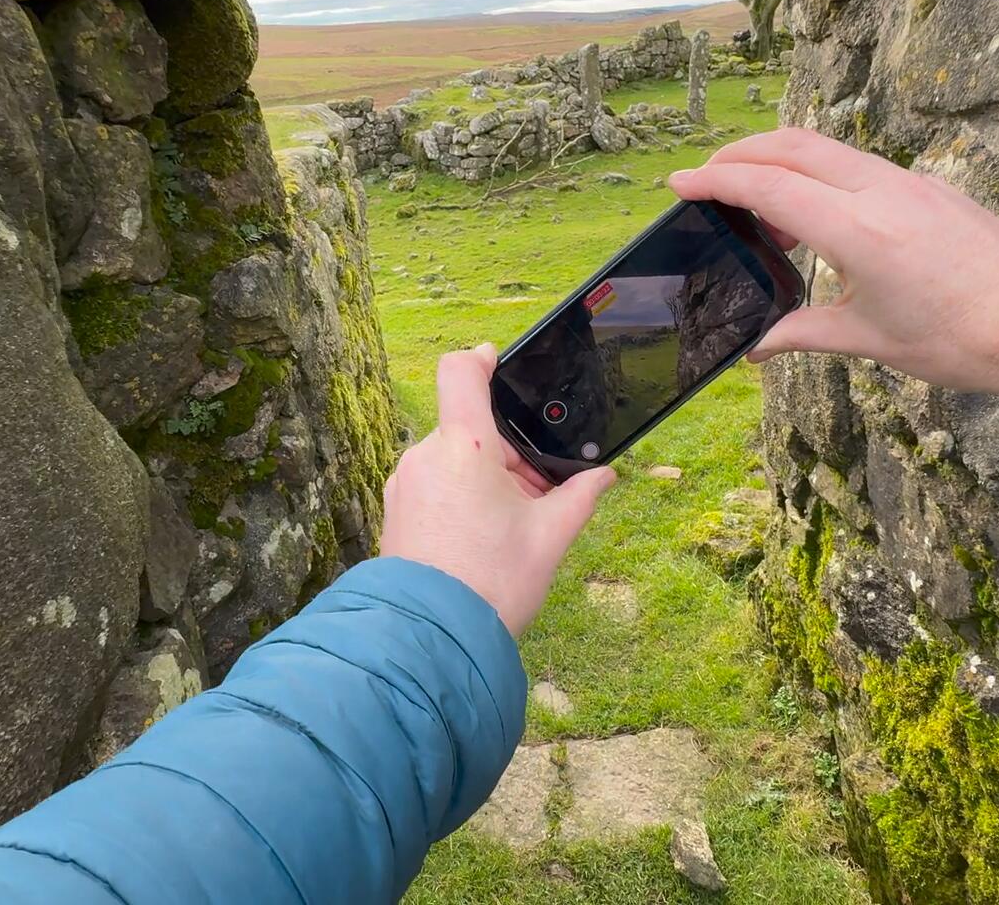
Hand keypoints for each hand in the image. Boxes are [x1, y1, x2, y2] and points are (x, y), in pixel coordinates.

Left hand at [378, 346, 617, 636]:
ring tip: (514, 524)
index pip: (460, 371)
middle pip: (468, 427)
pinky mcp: (396, 513)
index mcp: (462, 447)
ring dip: (485, 477)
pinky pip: (434, 485)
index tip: (500, 361)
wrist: (431, 640)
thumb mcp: (550, 537)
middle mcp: (424, 457)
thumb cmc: (490, 584)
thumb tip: (601, 477)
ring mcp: (404, 485)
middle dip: (506, 452)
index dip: (481, 358)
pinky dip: (461, 496)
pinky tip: (485, 537)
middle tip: (538, 492)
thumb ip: (579, 496)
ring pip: (451, 459)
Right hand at [670, 129, 998, 405]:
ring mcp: (911, 183)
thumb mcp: (873, 341)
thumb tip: (756, 348)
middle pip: (793, 146)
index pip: (769, 186)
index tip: (680, 182)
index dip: (717, 180)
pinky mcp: (931, 189)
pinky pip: (861, 165)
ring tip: (758, 204)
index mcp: (859, 230)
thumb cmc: (966, 339)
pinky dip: (822, 175)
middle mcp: (882, 192)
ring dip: (782, 161)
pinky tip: (818, 217)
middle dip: (741, 153)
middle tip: (707, 176)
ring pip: (829, 149)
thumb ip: (805, 333)